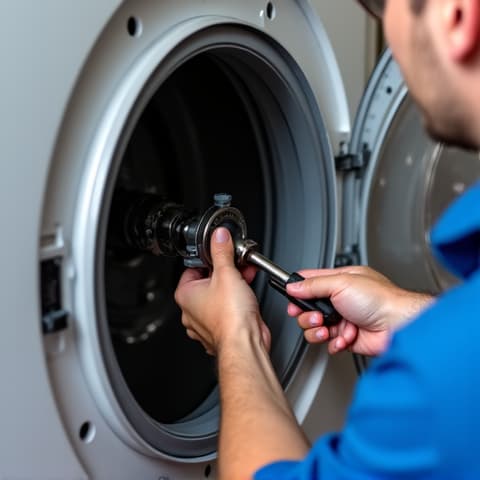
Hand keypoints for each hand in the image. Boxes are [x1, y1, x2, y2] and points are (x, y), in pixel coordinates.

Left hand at [174, 227, 270, 354]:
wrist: (245, 342)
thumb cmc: (230, 317)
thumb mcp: (227, 273)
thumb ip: (222, 251)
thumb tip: (218, 236)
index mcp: (185, 295)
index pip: (193, 267)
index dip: (210, 258)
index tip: (222, 253)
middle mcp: (191, 311)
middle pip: (207, 281)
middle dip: (226, 272)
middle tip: (238, 266)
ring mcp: (205, 323)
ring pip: (218, 296)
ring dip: (233, 285)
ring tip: (246, 277)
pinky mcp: (220, 330)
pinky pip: (227, 309)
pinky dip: (237, 301)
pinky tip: (247, 295)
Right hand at [286, 266, 433, 355]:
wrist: (399, 326)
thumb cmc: (380, 300)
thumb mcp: (342, 283)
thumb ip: (314, 284)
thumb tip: (294, 285)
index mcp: (339, 281)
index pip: (310, 282)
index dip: (297, 290)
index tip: (290, 296)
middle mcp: (340, 300)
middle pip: (308, 308)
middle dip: (307, 315)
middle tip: (315, 316)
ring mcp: (343, 319)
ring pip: (315, 327)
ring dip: (319, 330)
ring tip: (329, 329)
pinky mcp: (347, 338)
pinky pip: (329, 343)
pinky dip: (334, 343)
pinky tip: (344, 338)